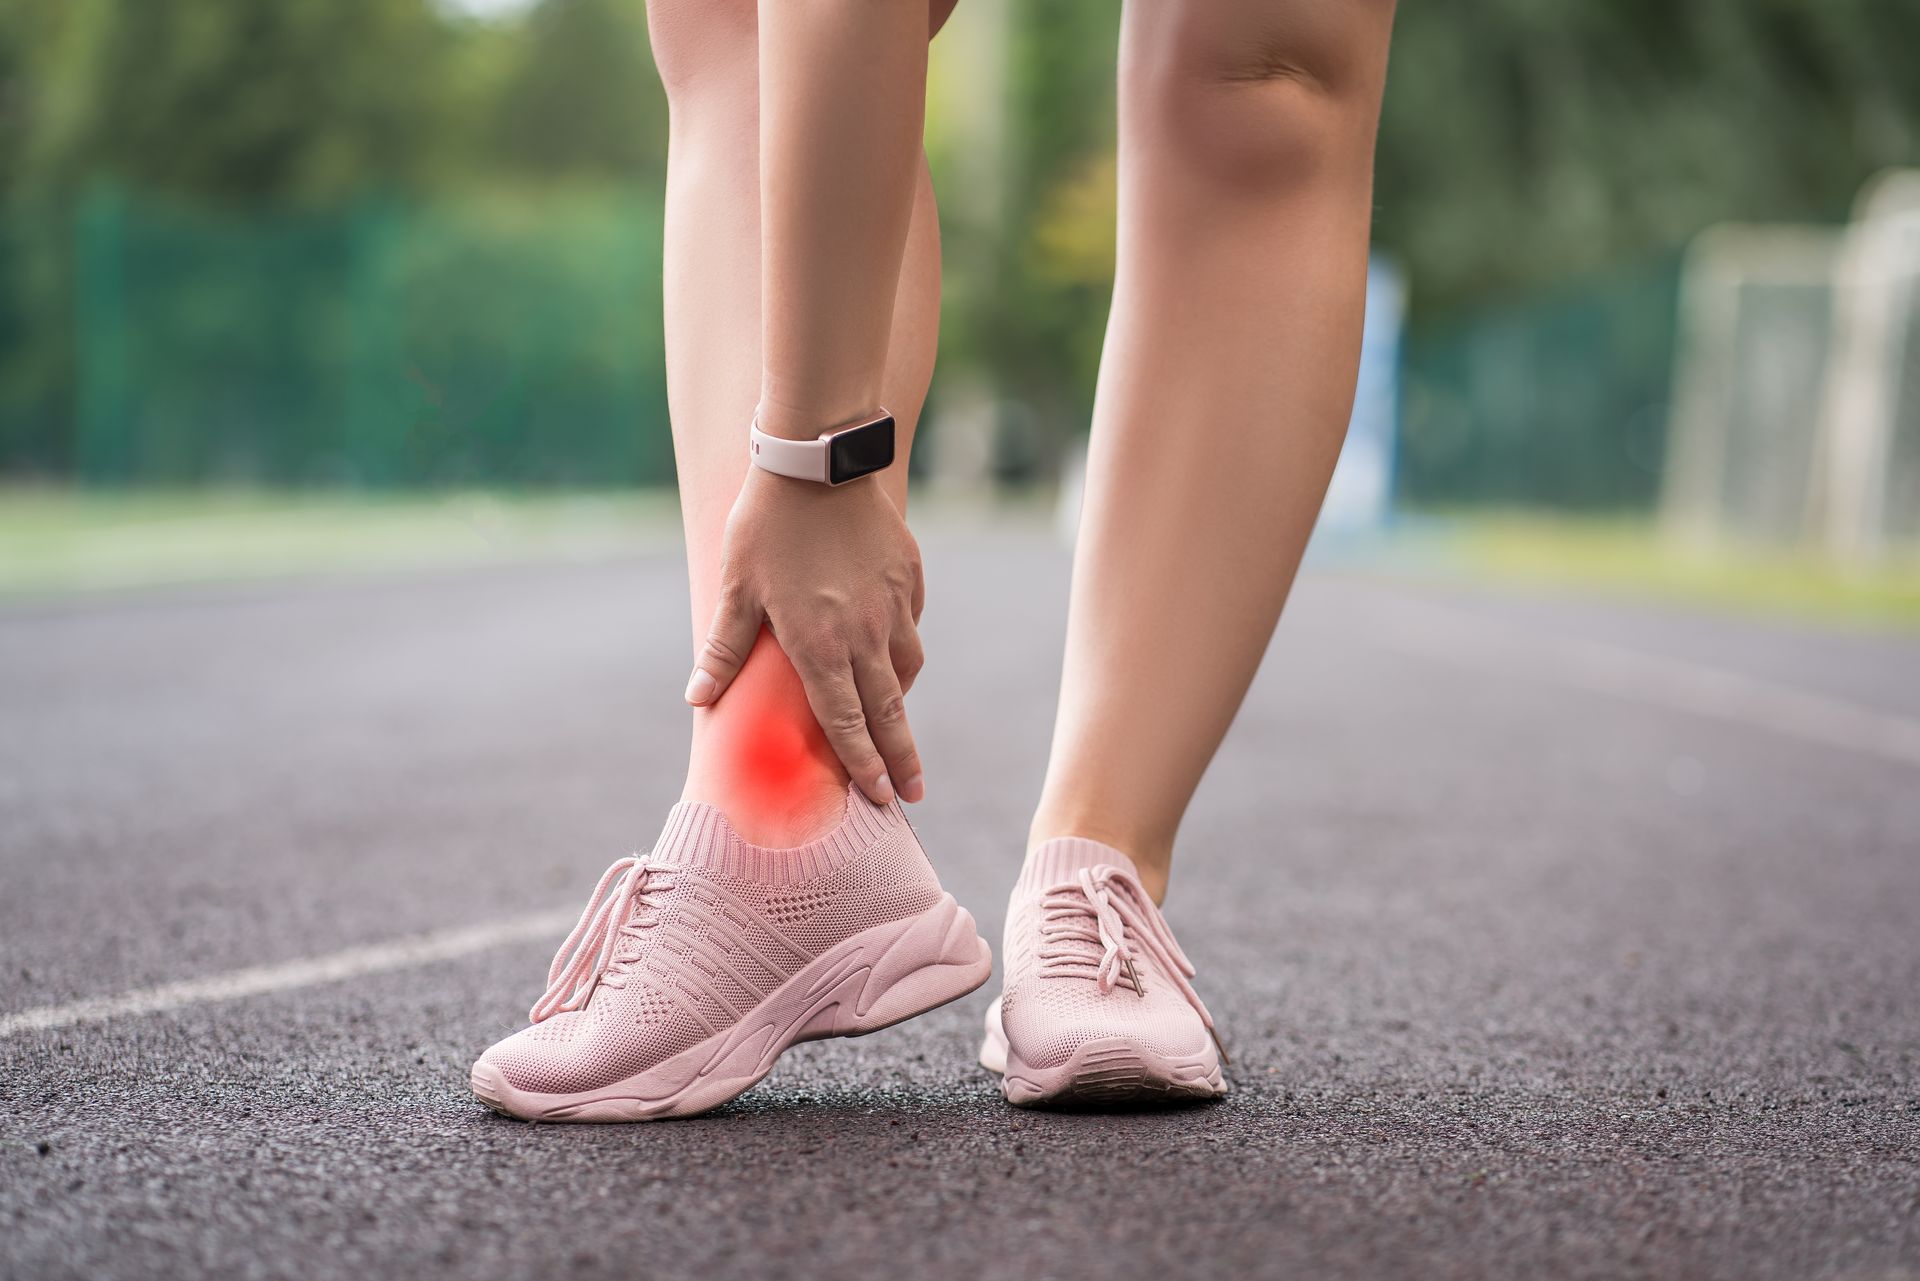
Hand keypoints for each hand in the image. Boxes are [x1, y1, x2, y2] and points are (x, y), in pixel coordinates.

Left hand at [684, 464, 926, 804]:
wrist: (820, 459)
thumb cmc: (767, 524)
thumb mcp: (737, 587)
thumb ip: (724, 648)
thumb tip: (696, 699)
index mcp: (818, 644)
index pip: (845, 721)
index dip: (861, 763)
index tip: (879, 796)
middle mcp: (863, 633)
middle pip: (889, 711)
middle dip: (901, 758)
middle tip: (914, 794)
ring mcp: (892, 605)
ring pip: (907, 669)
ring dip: (902, 703)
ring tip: (899, 726)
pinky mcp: (908, 577)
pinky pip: (911, 625)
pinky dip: (904, 648)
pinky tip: (895, 653)